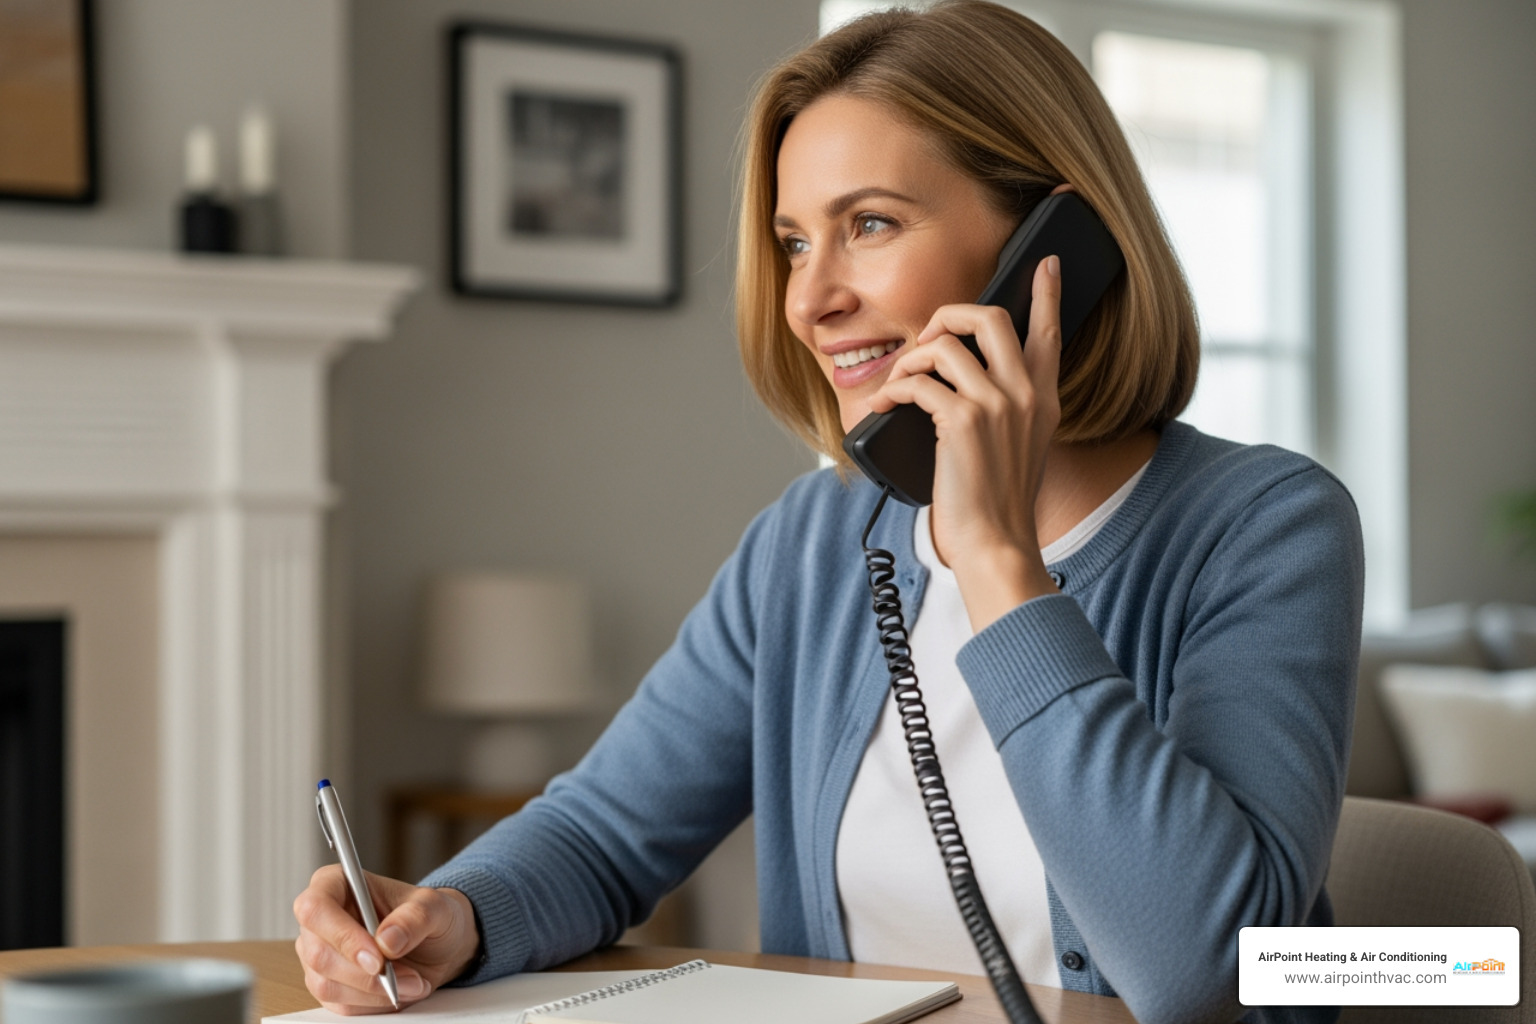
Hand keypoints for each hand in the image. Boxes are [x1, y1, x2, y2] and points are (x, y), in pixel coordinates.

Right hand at [293, 866, 480, 1014]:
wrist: (438, 945)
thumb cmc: (430, 915)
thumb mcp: (436, 907)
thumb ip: (415, 917)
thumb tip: (386, 940)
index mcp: (336, 884)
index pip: (315, 908)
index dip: (342, 936)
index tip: (377, 958)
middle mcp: (320, 920)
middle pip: (318, 954)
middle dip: (366, 974)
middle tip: (408, 976)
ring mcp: (318, 954)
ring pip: (327, 985)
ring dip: (374, 991)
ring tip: (413, 982)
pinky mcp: (328, 984)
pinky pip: (340, 1004)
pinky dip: (374, 1002)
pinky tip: (399, 990)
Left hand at [869, 255, 1062, 628]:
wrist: (995, 541)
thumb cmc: (998, 500)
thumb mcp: (1022, 446)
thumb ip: (1010, 407)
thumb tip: (967, 374)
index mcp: (1044, 399)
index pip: (1050, 333)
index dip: (1048, 294)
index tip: (1047, 264)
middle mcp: (1026, 394)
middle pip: (990, 318)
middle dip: (948, 315)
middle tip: (927, 339)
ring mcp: (997, 405)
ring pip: (945, 346)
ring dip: (911, 361)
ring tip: (899, 384)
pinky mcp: (963, 421)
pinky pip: (918, 382)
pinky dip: (893, 390)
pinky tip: (883, 405)